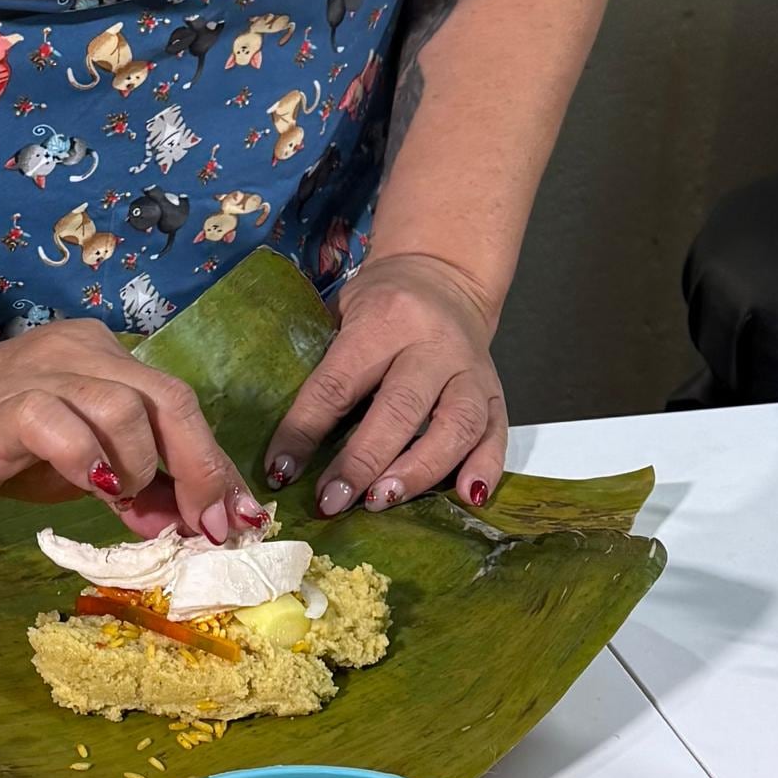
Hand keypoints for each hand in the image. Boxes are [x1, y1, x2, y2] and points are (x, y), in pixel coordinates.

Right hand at [0, 321, 268, 534]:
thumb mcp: (75, 465)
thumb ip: (131, 482)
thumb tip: (189, 521)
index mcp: (104, 358)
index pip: (179, 407)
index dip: (217, 466)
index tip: (240, 520)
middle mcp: (81, 353)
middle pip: (170, 401)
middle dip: (203, 470)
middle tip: (211, 527)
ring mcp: (42, 374)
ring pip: (127, 409)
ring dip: (143, 470)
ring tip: (128, 506)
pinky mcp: (5, 407)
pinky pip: (62, 426)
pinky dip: (88, 462)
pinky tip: (91, 491)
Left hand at [263, 254, 507, 516]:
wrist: (444, 276)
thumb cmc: (381, 306)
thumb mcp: (342, 315)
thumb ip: (324, 368)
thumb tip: (287, 447)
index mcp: (385, 320)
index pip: (338, 383)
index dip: (305, 431)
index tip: (280, 471)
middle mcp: (434, 345)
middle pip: (401, 408)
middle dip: (364, 461)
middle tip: (333, 501)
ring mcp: (472, 371)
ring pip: (456, 425)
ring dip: (419, 471)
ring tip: (381, 501)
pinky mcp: (497, 393)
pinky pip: (497, 434)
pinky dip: (485, 469)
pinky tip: (465, 498)